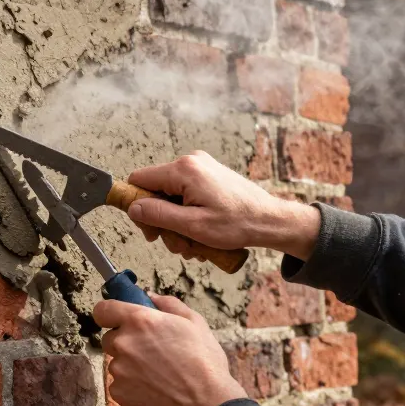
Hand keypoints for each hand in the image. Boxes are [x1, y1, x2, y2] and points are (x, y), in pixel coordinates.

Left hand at [95, 294, 247, 405]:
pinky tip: (154, 390)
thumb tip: (150, 296)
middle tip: (151, 352)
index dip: (109, 314)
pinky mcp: (119, 392)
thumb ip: (169, 304)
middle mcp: (124, 343)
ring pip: (117, 363)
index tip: (116, 320)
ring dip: (130, 366)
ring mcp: (119, 369)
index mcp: (139, 321)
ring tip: (159, 375)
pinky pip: (119, 385)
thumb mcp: (195, 323)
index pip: (103, 310)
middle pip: (110, 338)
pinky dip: (132, 387)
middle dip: (126, 343)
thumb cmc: (205, 364)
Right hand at [126, 151, 321, 260]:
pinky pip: (185, 195)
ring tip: (193, 243)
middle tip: (174, 243)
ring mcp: (201, 168)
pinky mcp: (209, 176)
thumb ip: (158, 215)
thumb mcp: (192, 226)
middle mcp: (191, 162)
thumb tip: (133, 208)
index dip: (136, 204)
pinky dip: (188, 215)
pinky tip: (200, 233)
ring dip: (176, 223)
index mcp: (184, 170)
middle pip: (155, 191)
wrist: (272, 221)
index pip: (139, 180)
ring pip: (170, 197)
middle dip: (161, 220)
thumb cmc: (238, 224)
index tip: (146, 227)